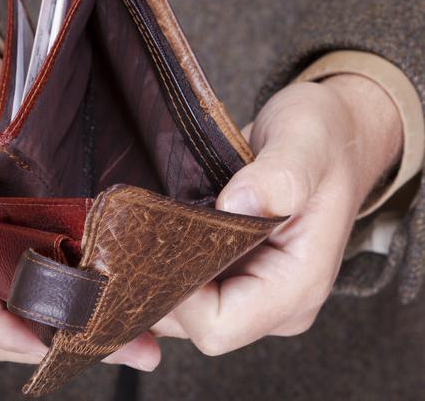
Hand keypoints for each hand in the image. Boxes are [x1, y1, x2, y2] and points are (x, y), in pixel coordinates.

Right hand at [0, 17, 159, 369]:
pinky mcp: (26, 200)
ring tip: (143, 323)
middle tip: (123, 344)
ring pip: (37, 281)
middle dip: (57, 333)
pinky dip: (87, 262)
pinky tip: (130, 267)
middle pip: (4, 304)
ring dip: (84, 307)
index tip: (43, 342)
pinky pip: (55, 244)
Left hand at [151, 75, 401, 353]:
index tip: (157, 241)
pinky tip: (143, 234)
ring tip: (137, 227)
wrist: (331, 135)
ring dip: (151, 274)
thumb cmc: (324, 139)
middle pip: (191, 325)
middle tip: (130, 233)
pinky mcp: (230, 274)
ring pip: (179, 311)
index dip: (178, 294)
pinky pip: (182, 289)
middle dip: (154, 284)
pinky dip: (157, 266)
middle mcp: (272, 303)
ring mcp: (250, 291)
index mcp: (297, 287)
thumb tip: (237, 204)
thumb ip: (280, 177)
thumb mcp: (307, 145)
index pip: (218, 326)